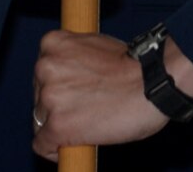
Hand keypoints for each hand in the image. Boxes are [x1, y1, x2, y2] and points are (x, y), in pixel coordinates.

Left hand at [32, 31, 168, 158]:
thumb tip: (67, 76)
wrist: (153, 84)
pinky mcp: (57, 126)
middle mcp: (45, 68)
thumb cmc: (133, 67)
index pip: (42, 72)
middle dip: (57, 105)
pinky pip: (42, 144)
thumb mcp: (95, 45)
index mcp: (52, 43)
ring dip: (59, 125)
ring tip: (87, 124)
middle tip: (85, 109)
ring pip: (40, 120)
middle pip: (39, 96)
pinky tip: (72, 146)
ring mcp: (49, 97)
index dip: (57, 86)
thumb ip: (74, 58)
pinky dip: (54, 149)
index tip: (70, 95)